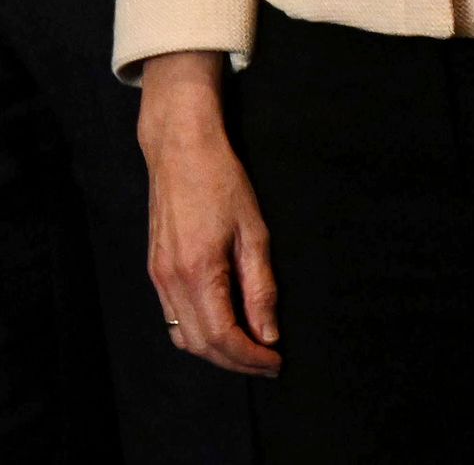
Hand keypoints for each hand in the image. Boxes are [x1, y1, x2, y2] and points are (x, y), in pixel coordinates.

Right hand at [138, 52, 278, 375]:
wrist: (180, 152)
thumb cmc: (222, 183)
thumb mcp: (255, 233)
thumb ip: (260, 287)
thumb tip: (269, 333)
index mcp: (198, 273)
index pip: (223, 336)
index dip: (250, 357)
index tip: (275, 363)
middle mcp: (171, 282)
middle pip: (200, 345)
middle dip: (235, 361)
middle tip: (268, 364)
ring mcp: (158, 278)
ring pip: (183, 336)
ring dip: (216, 351)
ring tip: (251, 351)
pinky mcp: (155, 271)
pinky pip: (174, 317)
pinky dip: (198, 333)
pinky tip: (224, 327)